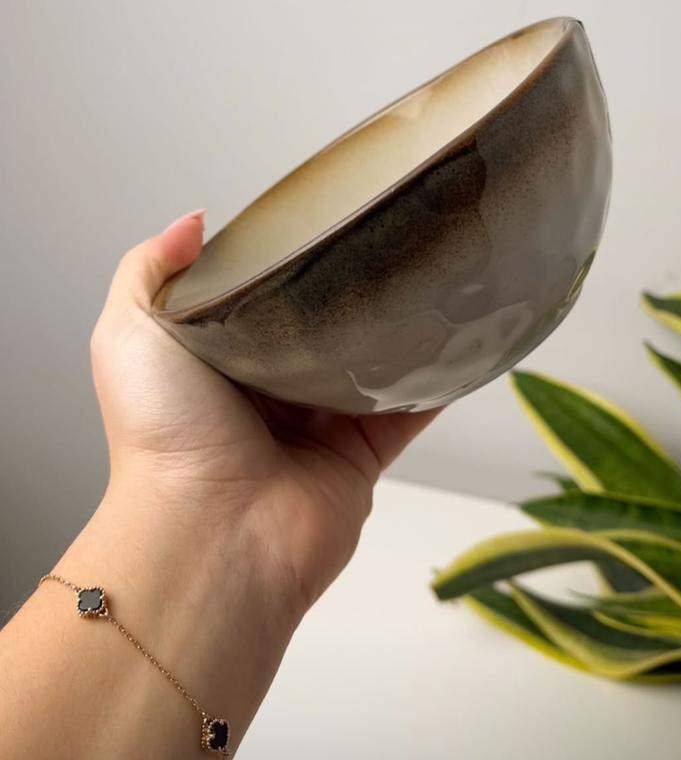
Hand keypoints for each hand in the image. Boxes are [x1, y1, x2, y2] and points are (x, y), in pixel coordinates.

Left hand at [90, 209, 439, 613]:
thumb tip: (196, 221)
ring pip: (368, 366)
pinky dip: (436, 380)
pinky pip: (408, 410)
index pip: (258, 298)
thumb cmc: (167, 432)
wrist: (215, 532)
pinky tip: (461, 336)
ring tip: (430, 272)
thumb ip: (150, 270)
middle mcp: (269, 393)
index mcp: (218, 362)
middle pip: (319, 330)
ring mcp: (319, 427)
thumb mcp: (129, 334)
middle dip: (347, 291)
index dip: (284, 261)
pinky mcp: (361, 457)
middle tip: (384, 236)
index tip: (318, 215)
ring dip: (397, 329)